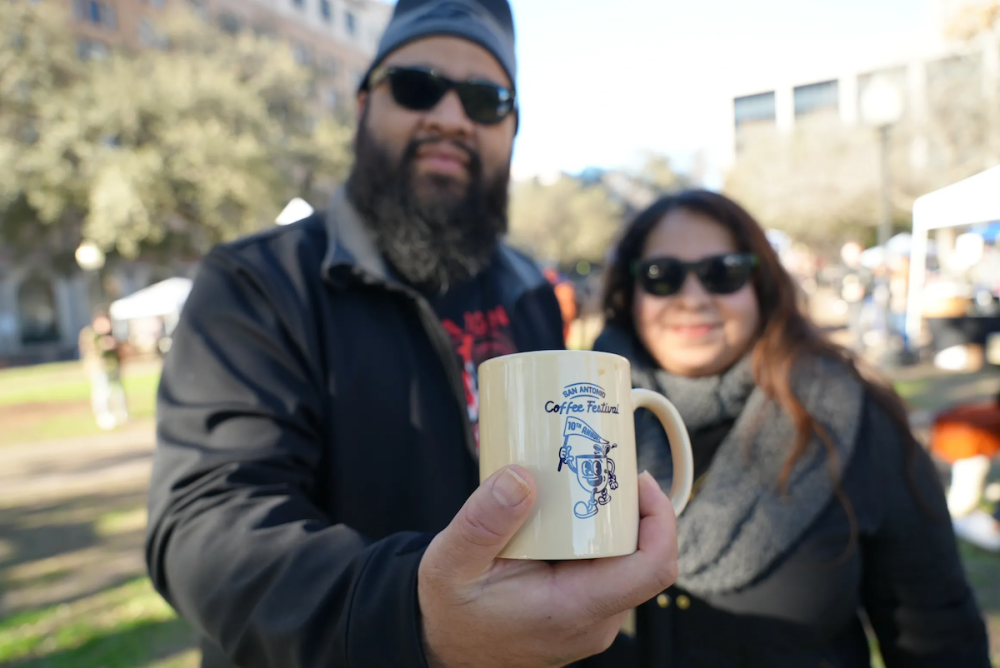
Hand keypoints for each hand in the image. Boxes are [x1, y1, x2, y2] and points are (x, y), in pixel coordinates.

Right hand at [418, 467, 677, 667]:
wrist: (442, 648)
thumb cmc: (449, 611)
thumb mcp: (450, 562)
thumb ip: (484, 521)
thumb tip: (521, 478)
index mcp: (574, 609)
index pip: (652, 569)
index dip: (660, 519)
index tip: (637, 479)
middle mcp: (595, 620)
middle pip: (643, 556)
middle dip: (631, 506)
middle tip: (600, 465)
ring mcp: (592, 618)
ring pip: (627, 561)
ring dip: (613, 520)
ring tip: (584, 480)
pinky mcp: (582, 610)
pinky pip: (607, 569)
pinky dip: (597, 536)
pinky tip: (571, 510)